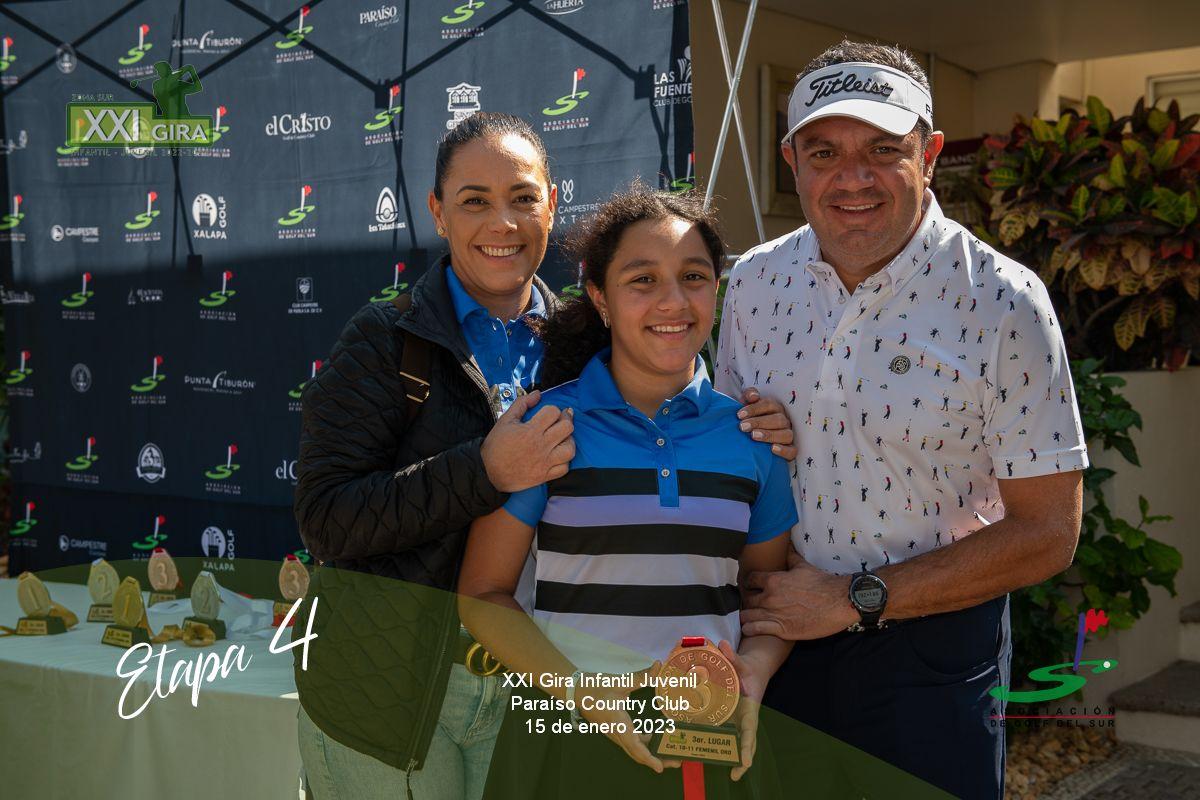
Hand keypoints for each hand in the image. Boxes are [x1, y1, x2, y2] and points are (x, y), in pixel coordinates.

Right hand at [481, 391, 574, 492]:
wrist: (488, 473)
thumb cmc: (496, 446)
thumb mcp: (505, 420)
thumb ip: (522, 404)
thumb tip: (538, 394)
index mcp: (530, 430)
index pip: (553, 412)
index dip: (553, 409)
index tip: (550, 413)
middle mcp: (541, 446)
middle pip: (567, 428)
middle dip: (566, 420)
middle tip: (562, 420)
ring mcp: (544, 462)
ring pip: (570, 449)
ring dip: (569, 441)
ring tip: (563, 438)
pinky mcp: (545, 475)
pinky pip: (564, 468)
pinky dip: (565, 461)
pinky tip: (559, 455)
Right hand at [577, 663, 677, 773]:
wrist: (577, 691)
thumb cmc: (595, 687)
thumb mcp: (620, 682)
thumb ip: (642, 676)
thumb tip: (659, 666)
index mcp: (618, 723)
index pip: (634, 745)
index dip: (648, 758)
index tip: (659, 767)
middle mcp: (616, 732)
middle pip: (637, 753)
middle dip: (656, 760)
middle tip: (675, 761)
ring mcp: (615, 733)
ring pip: (634, 749)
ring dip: (650, 753)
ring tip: (668, 752)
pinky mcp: (615, 730)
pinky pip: (630, 742)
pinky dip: (643, 744)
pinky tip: (654, 737)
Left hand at [717, 641, 767, 780]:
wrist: (750, 672)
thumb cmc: (747, 670)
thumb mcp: (741, 662)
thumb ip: (732, 656)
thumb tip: (722, 644)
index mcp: (750, 709)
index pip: (750, 729)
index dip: (748, 745)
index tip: (746, 761)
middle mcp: (744, 719)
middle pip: (746, 741)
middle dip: (743, 758)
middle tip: (736, 774)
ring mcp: (736, 722)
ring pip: (735, 742)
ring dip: (730, 755)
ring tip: (727, 773)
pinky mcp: (727, 720)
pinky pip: (722, 734)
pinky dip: (717, 745)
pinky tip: (704, 753)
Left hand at [736, 387, 796, 459]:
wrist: (750, 437)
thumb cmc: (749, 419)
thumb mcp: (746, 405)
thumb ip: (749, 395)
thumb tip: (754, 396)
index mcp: (775, 408)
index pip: (768, 405)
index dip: (754, 409)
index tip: (739, 415)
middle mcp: (784, 420)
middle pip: (778, 419)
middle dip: (759, 422)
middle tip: (743, 427)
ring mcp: (788, 435)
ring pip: (786, 434)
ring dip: (770, 435)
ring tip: (753, 436)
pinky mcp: (790, 450)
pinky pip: (792, 451)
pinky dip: (784, 450)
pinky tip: (772, 449)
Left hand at [740, 547, 856, 639]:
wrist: (839, 602)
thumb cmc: (823, 584)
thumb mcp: (803, 566)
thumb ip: (790, 557)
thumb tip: (786, 545)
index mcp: (774, 580)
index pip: (750, 580)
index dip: (749, 583)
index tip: (751, 586)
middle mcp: (770, 597)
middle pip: (747, 599)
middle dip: (748, 600)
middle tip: (751, 602)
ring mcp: (774, 614)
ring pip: (747, 615)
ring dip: (746, 615)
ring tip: (748, 616)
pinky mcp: (782, 630)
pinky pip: (756, 629)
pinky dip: (750, 628)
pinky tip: (749, 628)